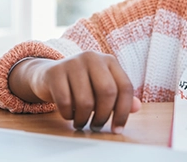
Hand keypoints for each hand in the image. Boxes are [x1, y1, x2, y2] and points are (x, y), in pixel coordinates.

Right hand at [10, 52, 140, 133]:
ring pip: (85, 101)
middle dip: (103, 116)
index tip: (117, 128)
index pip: (125, 87)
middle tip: (97, 126)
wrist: (49, 75)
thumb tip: (136, 107)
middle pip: (107, 92)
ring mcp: (73, 62)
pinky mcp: (55, 72)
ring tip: (82, 122)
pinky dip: (68, 114)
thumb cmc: (82, 84)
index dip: (123, 111)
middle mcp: (93, 58)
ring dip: (84, 119)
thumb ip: (119, 97)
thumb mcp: (102, 87)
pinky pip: (65, 102)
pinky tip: (69, 114)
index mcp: (109, 61)